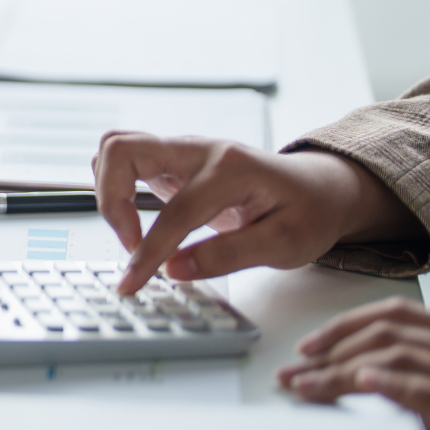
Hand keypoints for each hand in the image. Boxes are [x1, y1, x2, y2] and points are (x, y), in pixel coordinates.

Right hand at [92, 132, 421, 294]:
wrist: (321, 189)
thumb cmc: (308, 213)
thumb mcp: (285, 244)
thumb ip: (228, 255)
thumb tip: (175, 269)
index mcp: (231, 168)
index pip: (174, 212)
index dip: (148, 253)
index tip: (133, 283)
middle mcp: (201, 149)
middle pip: (123, 150)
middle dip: (110, 201)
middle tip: (127, 243)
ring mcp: (185, 151)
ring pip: (117, 147)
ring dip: (108, 190)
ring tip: (130, 233)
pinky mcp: (174, 160)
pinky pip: (126, 159)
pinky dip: (115, 186)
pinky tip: (135, 220)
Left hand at [277, 298, 429, 429]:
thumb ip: (415, 381)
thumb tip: (345, 375)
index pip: (401, 315)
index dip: (346, 326)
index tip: (306, 348)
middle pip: (393, 334)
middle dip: (333, 352)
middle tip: (292, 375)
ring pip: (403, 357)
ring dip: (343, 370)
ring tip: (306, 387)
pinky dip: (393, 384)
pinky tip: (361, 383)